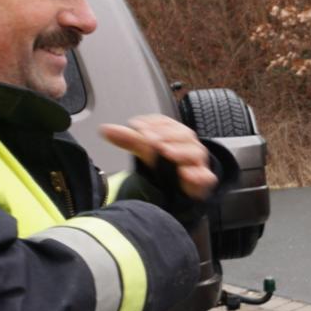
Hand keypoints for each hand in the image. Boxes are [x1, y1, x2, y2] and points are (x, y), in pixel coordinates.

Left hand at [100, 115, 216, 199]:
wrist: (183, 186)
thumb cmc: (165, 162)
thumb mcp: (146, 150)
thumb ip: (128, 139)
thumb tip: (105, 128)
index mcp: (174, 133)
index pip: (166, 123)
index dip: (153, 123)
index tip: (138, 127)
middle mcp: (188, 144)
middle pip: (183, 134)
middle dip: (167, 135)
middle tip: (150, 139)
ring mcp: (197, 162)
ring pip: (195, 152)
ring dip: (180, 151)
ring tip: (166, 152)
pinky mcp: (203, 179)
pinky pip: (205, 176)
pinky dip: (198, 175)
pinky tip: (187, 174)